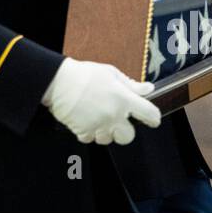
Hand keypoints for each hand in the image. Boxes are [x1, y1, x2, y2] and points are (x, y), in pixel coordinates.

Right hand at [43, 57, 159, 144]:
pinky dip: (89, 132)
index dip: (154, 117)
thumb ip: (131, 84)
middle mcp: (113, 115)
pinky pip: (91, 139)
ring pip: (109, 139)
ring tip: (97, 116)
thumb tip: (148, 89)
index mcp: (123, 99)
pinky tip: (85, 119)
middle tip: (117, 120)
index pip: (149, 113)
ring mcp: (99, 125)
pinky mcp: (84, 131)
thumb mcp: (110, 73)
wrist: (58, 82)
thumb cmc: (84, 75)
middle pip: (129, 136)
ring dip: (105, 131)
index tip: (153, 119)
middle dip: (124, 130)